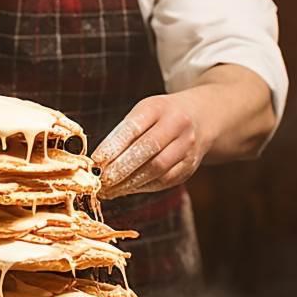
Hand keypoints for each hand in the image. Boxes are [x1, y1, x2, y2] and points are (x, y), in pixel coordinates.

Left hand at [91, 94, 208, 198]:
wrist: (200, 117)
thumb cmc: (159, 116)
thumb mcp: (142, 113)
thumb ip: (122, 134)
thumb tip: (99, 162)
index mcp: (159, 107)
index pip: (133, 129)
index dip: (113, 147)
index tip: (96, 161)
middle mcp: (177, 124)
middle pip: (147, 150)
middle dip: (121, 168)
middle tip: (102, 180)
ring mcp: (187, 146)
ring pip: (157, 169)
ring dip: (131, 182)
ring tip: (111, 189)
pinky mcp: (191, 165)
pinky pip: (165, 180)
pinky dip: (143, 187)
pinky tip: (128, 189)